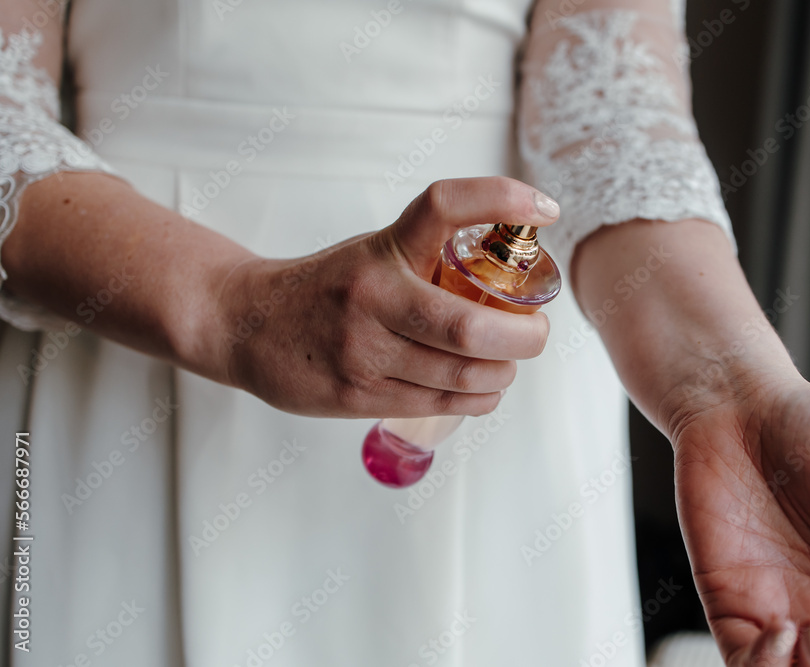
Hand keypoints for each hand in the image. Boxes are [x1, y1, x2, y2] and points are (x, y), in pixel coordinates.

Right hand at [215, 176, 559, 417]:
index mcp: (383, 249)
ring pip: (462, 375)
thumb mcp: (375, 252)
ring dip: (503, 374)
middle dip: (525, 337)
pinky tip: (483, 389)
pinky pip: (440, 403)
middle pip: (471, 328)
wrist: (247, 325)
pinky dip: (478, 398)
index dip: (500, 199)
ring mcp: (362, 351)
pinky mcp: (356, 395)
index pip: (443, 206)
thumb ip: (432, 257)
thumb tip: (513, 272)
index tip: (544, 210)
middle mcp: (373, 296)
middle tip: (537, 332)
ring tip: (507, 364)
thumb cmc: (329, 286)